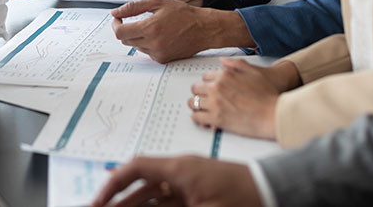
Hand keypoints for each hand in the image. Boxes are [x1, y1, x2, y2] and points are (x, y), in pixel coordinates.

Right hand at [90, 155, 262, 206]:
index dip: (113, 183)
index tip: (98, 201)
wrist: (274, 191)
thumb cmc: (245, 196)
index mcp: (179, 170)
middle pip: (140, 186)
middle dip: (119, 201)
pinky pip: (168, 203)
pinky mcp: (198, 197)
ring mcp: (188, 186)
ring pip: (152, 197)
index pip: (136, 169)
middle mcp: (180, 174)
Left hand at [112, 0, 218, 62]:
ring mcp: (158, 54)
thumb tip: (116, 12)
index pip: (120, 32)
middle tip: (130, 20)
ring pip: (136, 46)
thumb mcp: (158, 2)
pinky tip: (158, 35)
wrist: (204, 28)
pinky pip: (147, 52)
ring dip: (136, 36)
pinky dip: (147, 43)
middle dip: (125, 29)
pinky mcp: (163, 59)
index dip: (116, 24)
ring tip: (149, 26)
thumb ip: (134, 6)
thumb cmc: (184, 13)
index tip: (118, 19)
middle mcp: (153, 44)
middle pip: (126, 40)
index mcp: (150, 28)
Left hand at [189, 59, 300, 139]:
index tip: (209, 88)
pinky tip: (203, 119)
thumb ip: (236, 64)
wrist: (273, 113)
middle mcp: (217, 87)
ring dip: (196, 106)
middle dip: (199, 93)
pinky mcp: (216, 118)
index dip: (207, 83)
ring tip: (201, 109)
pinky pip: (197, 117)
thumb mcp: (253, 71)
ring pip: (193, 103)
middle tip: (203, 98)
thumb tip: (223, 61)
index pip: (205, 77)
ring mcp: (215, 103)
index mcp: (225, 75)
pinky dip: (198, 118)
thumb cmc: (268, 95)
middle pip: (196, 89)